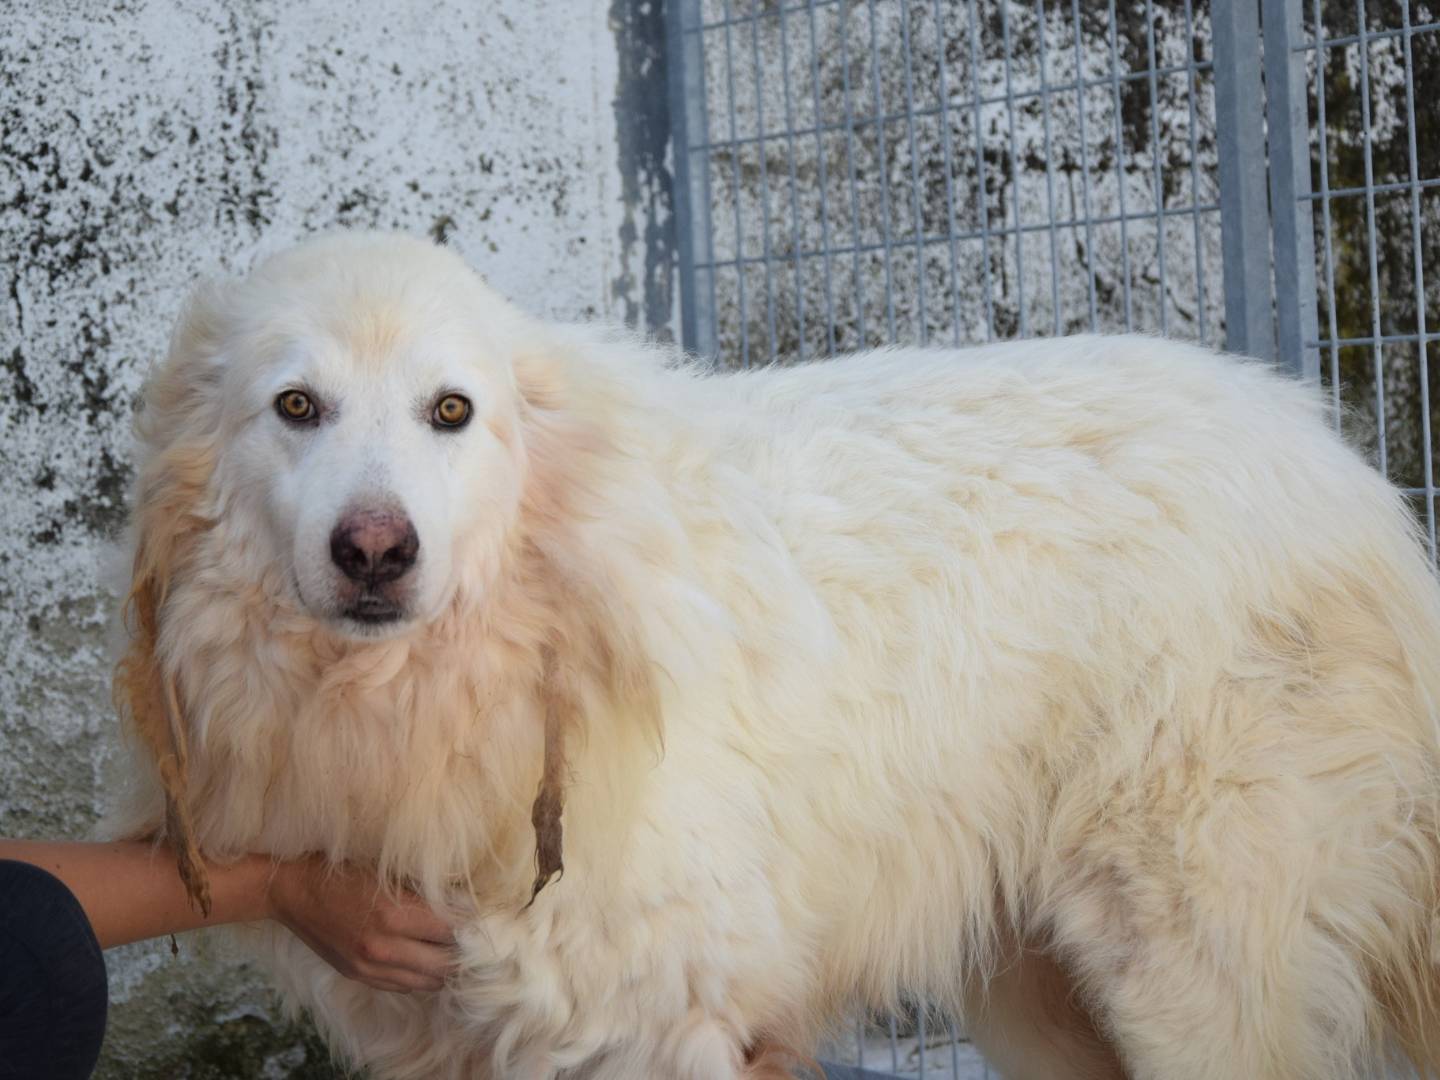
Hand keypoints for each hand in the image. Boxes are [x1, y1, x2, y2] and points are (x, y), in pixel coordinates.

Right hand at [267, 857, 457, 992]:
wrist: (293, 890)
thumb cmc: (342, 869)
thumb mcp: (387, 870)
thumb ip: (424, 888)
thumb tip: (463, 899)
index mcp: (395, 915)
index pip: (452, 931)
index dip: (471, 925)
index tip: (484, 916)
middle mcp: (384, 947)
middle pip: (445, 963)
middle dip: (463, 952)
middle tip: (475, 938)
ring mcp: (370, 966)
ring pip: (427, 981)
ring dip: (444, 968)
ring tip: (455, 951)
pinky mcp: (359, 975)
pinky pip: (403, 986)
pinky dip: (421, 976)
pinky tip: (428, 961)